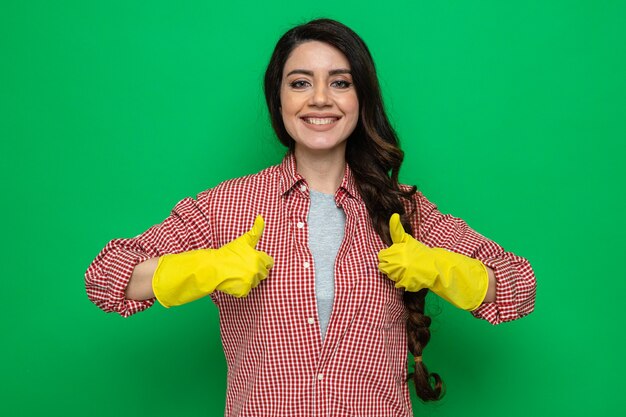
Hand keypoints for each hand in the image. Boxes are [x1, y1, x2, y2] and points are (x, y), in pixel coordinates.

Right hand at [152, 215, 273, 306]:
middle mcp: (256, 270)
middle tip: (242, 266)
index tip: (252, 260)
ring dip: (249, 279)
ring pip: (255, 283)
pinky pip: (247, 291)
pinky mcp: (244, 291)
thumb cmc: (228, 252)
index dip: (261, 260)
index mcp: (258, 258)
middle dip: (256, 270)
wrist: (212, 267)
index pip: (269, 262)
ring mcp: (250, 282)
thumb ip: (256, 230)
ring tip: (237, 273)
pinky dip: (241, 288)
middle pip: (263, 273)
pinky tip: (233, 280)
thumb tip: (261, 217)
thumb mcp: (243, 240)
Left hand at [377, 213, 487, 310]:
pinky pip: (398, 284)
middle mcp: (398, 261)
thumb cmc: (419, 252)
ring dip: (397, 274)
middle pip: (383, 267)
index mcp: (396, 250)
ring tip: (408, 270)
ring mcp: (401, 273)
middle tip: (403, 264)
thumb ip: (396, 229)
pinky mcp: (406, 283)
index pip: (381, 255)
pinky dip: (403, 282)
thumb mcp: (406, 239)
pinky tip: (411, 276)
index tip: (397, 255)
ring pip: (390, 276)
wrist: (436, 266)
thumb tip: (394, 214)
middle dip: (391, 266)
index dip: (388, 256)